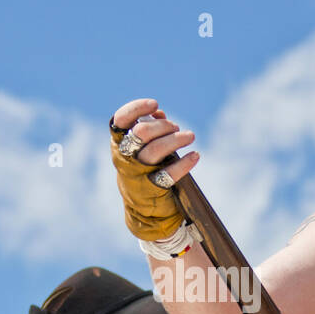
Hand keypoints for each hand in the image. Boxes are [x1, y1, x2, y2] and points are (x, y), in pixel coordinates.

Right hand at [110, 97, 200, 240]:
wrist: (143, 208)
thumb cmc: (144, 169)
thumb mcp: (141, 148)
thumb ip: (149, 129)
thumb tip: (158, 112)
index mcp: (119, 142)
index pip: (121, 119)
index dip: (136, 108)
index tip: (155, 104)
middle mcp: (124, 157)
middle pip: (141, 133)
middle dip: (162, 126)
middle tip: (175, 127)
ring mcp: (136, 174)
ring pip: (155, 151)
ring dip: (176, 140)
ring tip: (190, 136)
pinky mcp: (151, 189)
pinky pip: (168, 174)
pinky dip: (184, 163)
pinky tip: (195, 156)